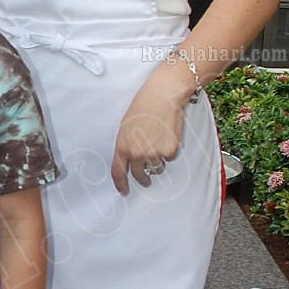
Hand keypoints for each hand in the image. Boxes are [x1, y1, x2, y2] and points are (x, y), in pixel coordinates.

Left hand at [110, 65, 189, 195]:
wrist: (162, 97)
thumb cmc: (143, 108)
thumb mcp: (125, 128)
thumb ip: (126, 146)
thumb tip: (130, 162)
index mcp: (122, 147)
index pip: (118, 173)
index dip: (121, 184)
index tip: (124, 191)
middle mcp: (137, 153)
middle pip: (140, 175)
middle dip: (143, 179)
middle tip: (146, 179)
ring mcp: (154, 153)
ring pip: (157, 168)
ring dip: (157, 161)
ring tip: (158, 141)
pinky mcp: (170, 151)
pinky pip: (169, 158)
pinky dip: (169, 150)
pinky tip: (167, 135)